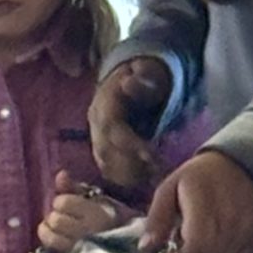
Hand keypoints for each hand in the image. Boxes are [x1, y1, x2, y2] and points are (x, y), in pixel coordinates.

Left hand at [37, 181, 126, 252]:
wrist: (127, 249)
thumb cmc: (111, 220)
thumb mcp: (97, 199)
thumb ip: (76, 187)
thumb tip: (60, 174)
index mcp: (98, 215)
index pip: (63, 202)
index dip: (62, 201)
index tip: (71, 204)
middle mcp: (88, 233)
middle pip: (55, 219)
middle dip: (55, 215)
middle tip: (64, 217)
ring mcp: (80, 249)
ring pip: (50, 235)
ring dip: (49, 229)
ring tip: (57, 227)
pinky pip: (52, 246)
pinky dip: (49, 239)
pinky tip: (55, 237)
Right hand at [88, 57, 171, 195]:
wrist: (132, 81)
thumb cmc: (146, 78)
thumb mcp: (148, 72)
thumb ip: (141, 79)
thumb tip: (128, 83)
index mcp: (103, 104)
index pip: (111, 128)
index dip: (130, 144)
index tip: (152, 155)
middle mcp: (95, 124)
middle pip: (105, 152)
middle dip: (132, 165)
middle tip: (157, 170)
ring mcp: (96, 140)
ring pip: (106, 166)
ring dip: (130, 175)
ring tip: (154, 175)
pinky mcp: (102, 152)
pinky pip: (109, 172)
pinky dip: (126, 179)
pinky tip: (146, 178)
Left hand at [144, 149, 252, 252]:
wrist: (242, 164)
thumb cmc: (200, 177)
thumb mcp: (170, 188)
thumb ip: (157, 218)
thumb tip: (147, 248)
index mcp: (204, 212)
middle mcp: (229, 225)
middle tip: (186, 247)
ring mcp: (247, 232)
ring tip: (202, 243)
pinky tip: (218, 246)